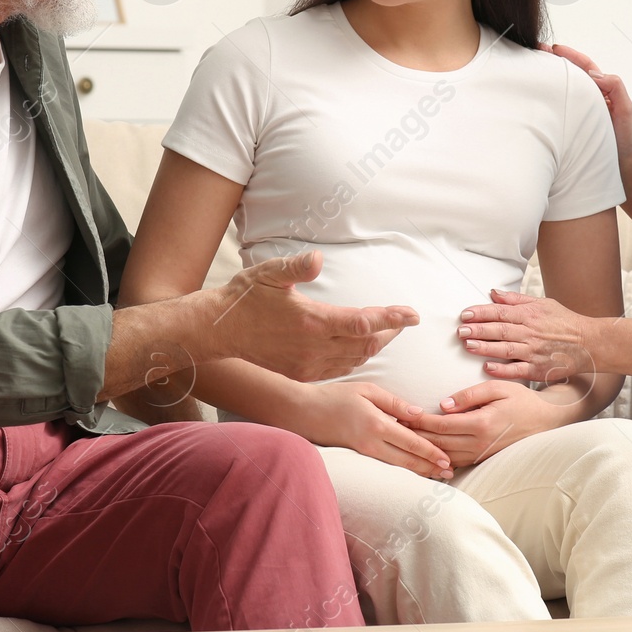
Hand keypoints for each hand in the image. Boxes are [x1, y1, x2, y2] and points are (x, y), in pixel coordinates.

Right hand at [206, 251, 418, 382]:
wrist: (218, 331)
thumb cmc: (244, 297)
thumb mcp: (268, 273)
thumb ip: (297, 267)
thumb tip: (319, 257)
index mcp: (312, 322)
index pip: (364, 322)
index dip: (392, 318)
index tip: (413, 314)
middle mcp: (314, 348)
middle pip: (367, 344)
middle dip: (390, 331)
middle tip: (404, 319)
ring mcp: (308, 365)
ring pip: (356, 359)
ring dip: (375, 346)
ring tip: (387, 331)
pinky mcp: (301, 374)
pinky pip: (339, 369)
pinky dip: (356, 358)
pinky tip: (358, 348)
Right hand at [292, 381, 454, 479]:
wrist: (303, 412)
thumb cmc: (335, 397)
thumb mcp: (367, 390)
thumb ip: (394, 403)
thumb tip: (419, 414)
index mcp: (377, 424)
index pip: (411, 442)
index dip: (430, 452)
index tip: (446, 459)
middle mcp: (372, 443)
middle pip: (407, 460)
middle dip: (430, 467)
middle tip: (449, 473)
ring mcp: (363, 452)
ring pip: (397, 466)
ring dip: (418, 472)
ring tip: (436, 476)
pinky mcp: (357, 456)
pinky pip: (385, 464)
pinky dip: (402, 468)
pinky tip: (412, 470)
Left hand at [412, 380, 567, 466]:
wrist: (546, 420)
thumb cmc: (521, 400)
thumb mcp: (497, 388)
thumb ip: (468, 395)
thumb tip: (442, 405)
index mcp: (482, 423)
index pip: (441, 425)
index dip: (419, 421)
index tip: (401, 414)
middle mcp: (480, 443)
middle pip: (438, 443)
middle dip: (414, 436)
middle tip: (393, 428)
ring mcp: (482, 454)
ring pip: (444, 456)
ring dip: (423, 449)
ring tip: (403, 440)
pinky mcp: (483, 459)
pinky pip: (455, 462)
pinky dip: (437, 459)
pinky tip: (423, 454)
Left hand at [457, 289, 596, 383]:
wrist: (590, 343)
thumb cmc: (565, 322)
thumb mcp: (543, 303)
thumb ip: (516, 299)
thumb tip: (493, 293)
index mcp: (530, 315)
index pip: (500, 312)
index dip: (481, 312)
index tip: (465, 314)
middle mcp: (530, 333)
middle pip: (500, 330)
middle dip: (478, 330)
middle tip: (461, 331)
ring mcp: (534, 352)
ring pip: (505, 349)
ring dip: (484, 348)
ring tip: (468, 346)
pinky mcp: (538, 369)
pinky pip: (517, 370)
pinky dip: (502, 370)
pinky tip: (487, 368)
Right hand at [544, 43, 631, 162]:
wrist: (616, 163)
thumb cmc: (622, 137)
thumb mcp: (625, 108)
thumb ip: (615, 86)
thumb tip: (594, 75)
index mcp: (599, 89)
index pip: (584, 66)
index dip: (570, 55)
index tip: (554, 49)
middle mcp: (586, 96)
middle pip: (568, 72)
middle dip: (552, 60)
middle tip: (536, 51)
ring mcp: (575, 108)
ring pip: (560, 87)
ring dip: (546, 76)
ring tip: (531, 66)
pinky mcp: (566, 121)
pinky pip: (555, 104)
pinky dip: (545, 96)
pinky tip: (534, 92)